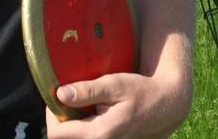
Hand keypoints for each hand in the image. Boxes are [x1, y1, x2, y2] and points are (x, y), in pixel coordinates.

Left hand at [45, 70, 191, 138]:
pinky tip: (88, 110)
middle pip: (64, 138)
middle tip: (65, 96)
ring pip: (75, 137)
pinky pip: (87, 135)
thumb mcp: (114, 84)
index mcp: (99, 134)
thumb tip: (61, 94)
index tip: (57, 94)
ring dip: (70, 122)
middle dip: (59, 118)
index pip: (57, 134)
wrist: (166, 106)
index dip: (51, 113)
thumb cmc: (140, 92)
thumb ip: (88, 90)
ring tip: (76, 102)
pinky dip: (82, 125)